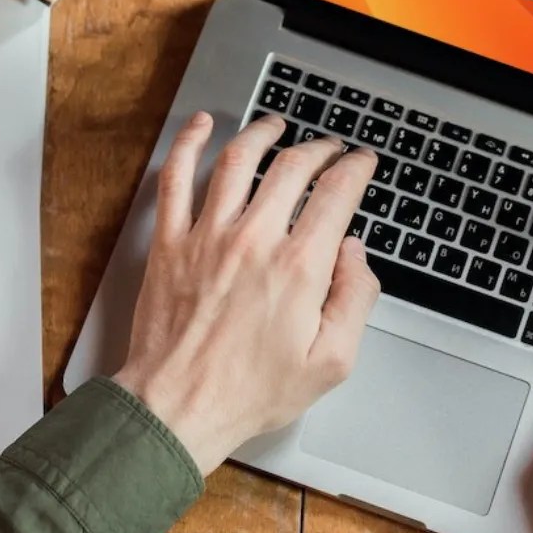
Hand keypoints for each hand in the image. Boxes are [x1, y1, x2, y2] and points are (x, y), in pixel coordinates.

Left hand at [112, 112, 380, 474]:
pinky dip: (188, 144)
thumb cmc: (250, 392)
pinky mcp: (170, 243)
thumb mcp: (331, 363)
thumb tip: (355, 255)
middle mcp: (254, 241)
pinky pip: (175, 178)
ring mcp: (207, 237)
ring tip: (276, 125)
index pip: (336, 194)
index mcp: (299, 268)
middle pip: (292, 167)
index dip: (356, 169)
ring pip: (237, 160)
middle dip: (319, 149)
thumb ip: (355, 301)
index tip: (361, 163)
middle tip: (328, 149)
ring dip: (262, 133)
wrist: (178, 407)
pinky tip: (200, 126)